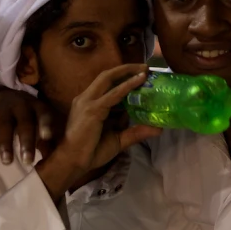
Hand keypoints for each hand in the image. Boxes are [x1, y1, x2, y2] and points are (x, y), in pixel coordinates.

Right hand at [0, 86, 59, 164]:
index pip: (43, 114)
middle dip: (26, 141)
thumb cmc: (29, 116)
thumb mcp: (39, 122)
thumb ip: (46, 140)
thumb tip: (51, 160)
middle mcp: (21, 106)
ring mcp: (3, 110)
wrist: (5, 97)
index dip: (45, 124)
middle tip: (28, 161)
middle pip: (24, 122)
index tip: (47, 137)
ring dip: (5, 144)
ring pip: (4, 125)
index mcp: (37, 107)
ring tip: (7, 162)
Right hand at [35, 64, 161, 200]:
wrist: (72, 162)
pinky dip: (127, 86)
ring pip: (108, 79)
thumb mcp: (118, 139)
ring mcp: (88, 102)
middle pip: (106, 76)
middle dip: (126, 69)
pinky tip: (139, 80)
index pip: (106, 85)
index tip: (140, 76)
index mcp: (89, 103)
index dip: (123, 78)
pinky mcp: (92, 109)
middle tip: (145, 67)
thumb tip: (158, 127)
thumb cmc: (91, 151)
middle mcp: (86, 98)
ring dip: (127, 72)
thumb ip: (135, 132)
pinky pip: (113, 94)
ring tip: (145, 70)